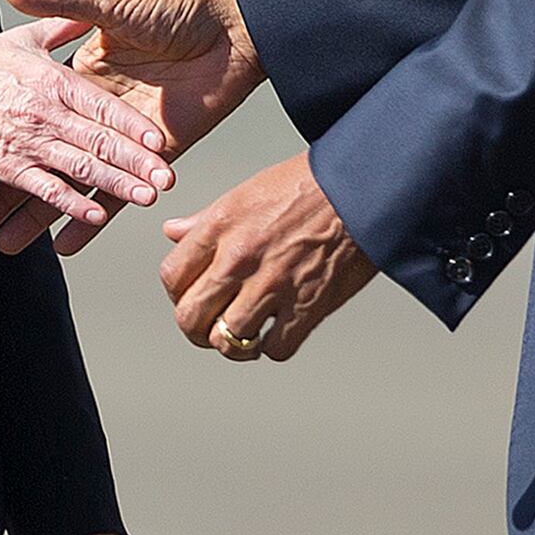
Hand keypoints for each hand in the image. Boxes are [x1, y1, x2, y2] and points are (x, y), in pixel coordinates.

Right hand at [0, 0, 270, 255]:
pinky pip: (119, 191)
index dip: (5, 142)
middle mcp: (97, 112)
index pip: (34, 120)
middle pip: (47, 157)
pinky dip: (94, 216)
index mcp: (81, 78)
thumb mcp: (110, 4)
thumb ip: (62, 3)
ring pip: (77, 180)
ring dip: (43, 215)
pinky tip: (67, 243)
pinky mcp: (158, 154)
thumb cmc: (172, 8)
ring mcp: (126, 138)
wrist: (233, 27)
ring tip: (8, 245)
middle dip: (13, 194)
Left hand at [158, 152, 380, 364]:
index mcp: (221, 225)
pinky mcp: (308, 306)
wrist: (363, 188)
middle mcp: (240, 257)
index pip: (172, 276)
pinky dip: (273, 347)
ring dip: (233, 343)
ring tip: (245, 335)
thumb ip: (206, 219)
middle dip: (196, 328)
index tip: (192, 295)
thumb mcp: (248, 191)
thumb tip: (172, 232)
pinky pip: (275, 348)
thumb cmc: (309, 185)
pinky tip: (277, 332)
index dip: (178, 293)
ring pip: (227, 340)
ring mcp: (273, 284)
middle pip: (190, 317)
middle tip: (209, 327)